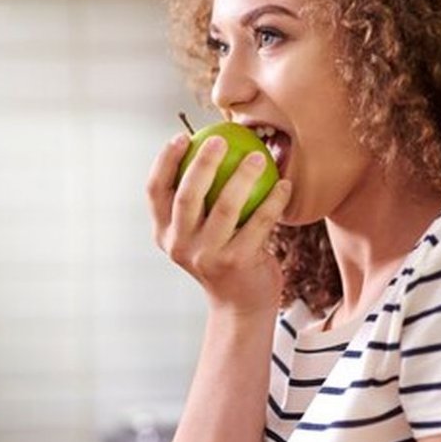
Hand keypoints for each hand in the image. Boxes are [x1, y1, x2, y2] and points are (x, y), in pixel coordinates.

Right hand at [147, 132, 292, 315]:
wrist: (240, 305)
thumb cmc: (223, 255)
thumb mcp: (200, 232)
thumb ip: (199, 200)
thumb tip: (210, 144)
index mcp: (164, 233)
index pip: (155, 191)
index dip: (165, 161)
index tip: (183, 137)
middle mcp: (180, 245)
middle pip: (187, 195)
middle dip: (202, 162)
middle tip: (221, 139)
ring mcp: (207, 256)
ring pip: (225, 207)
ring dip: (243, 176)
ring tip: (259, 156)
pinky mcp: (236, 263)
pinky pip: (259, 222)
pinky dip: (273, 200)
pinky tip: (284, 184)